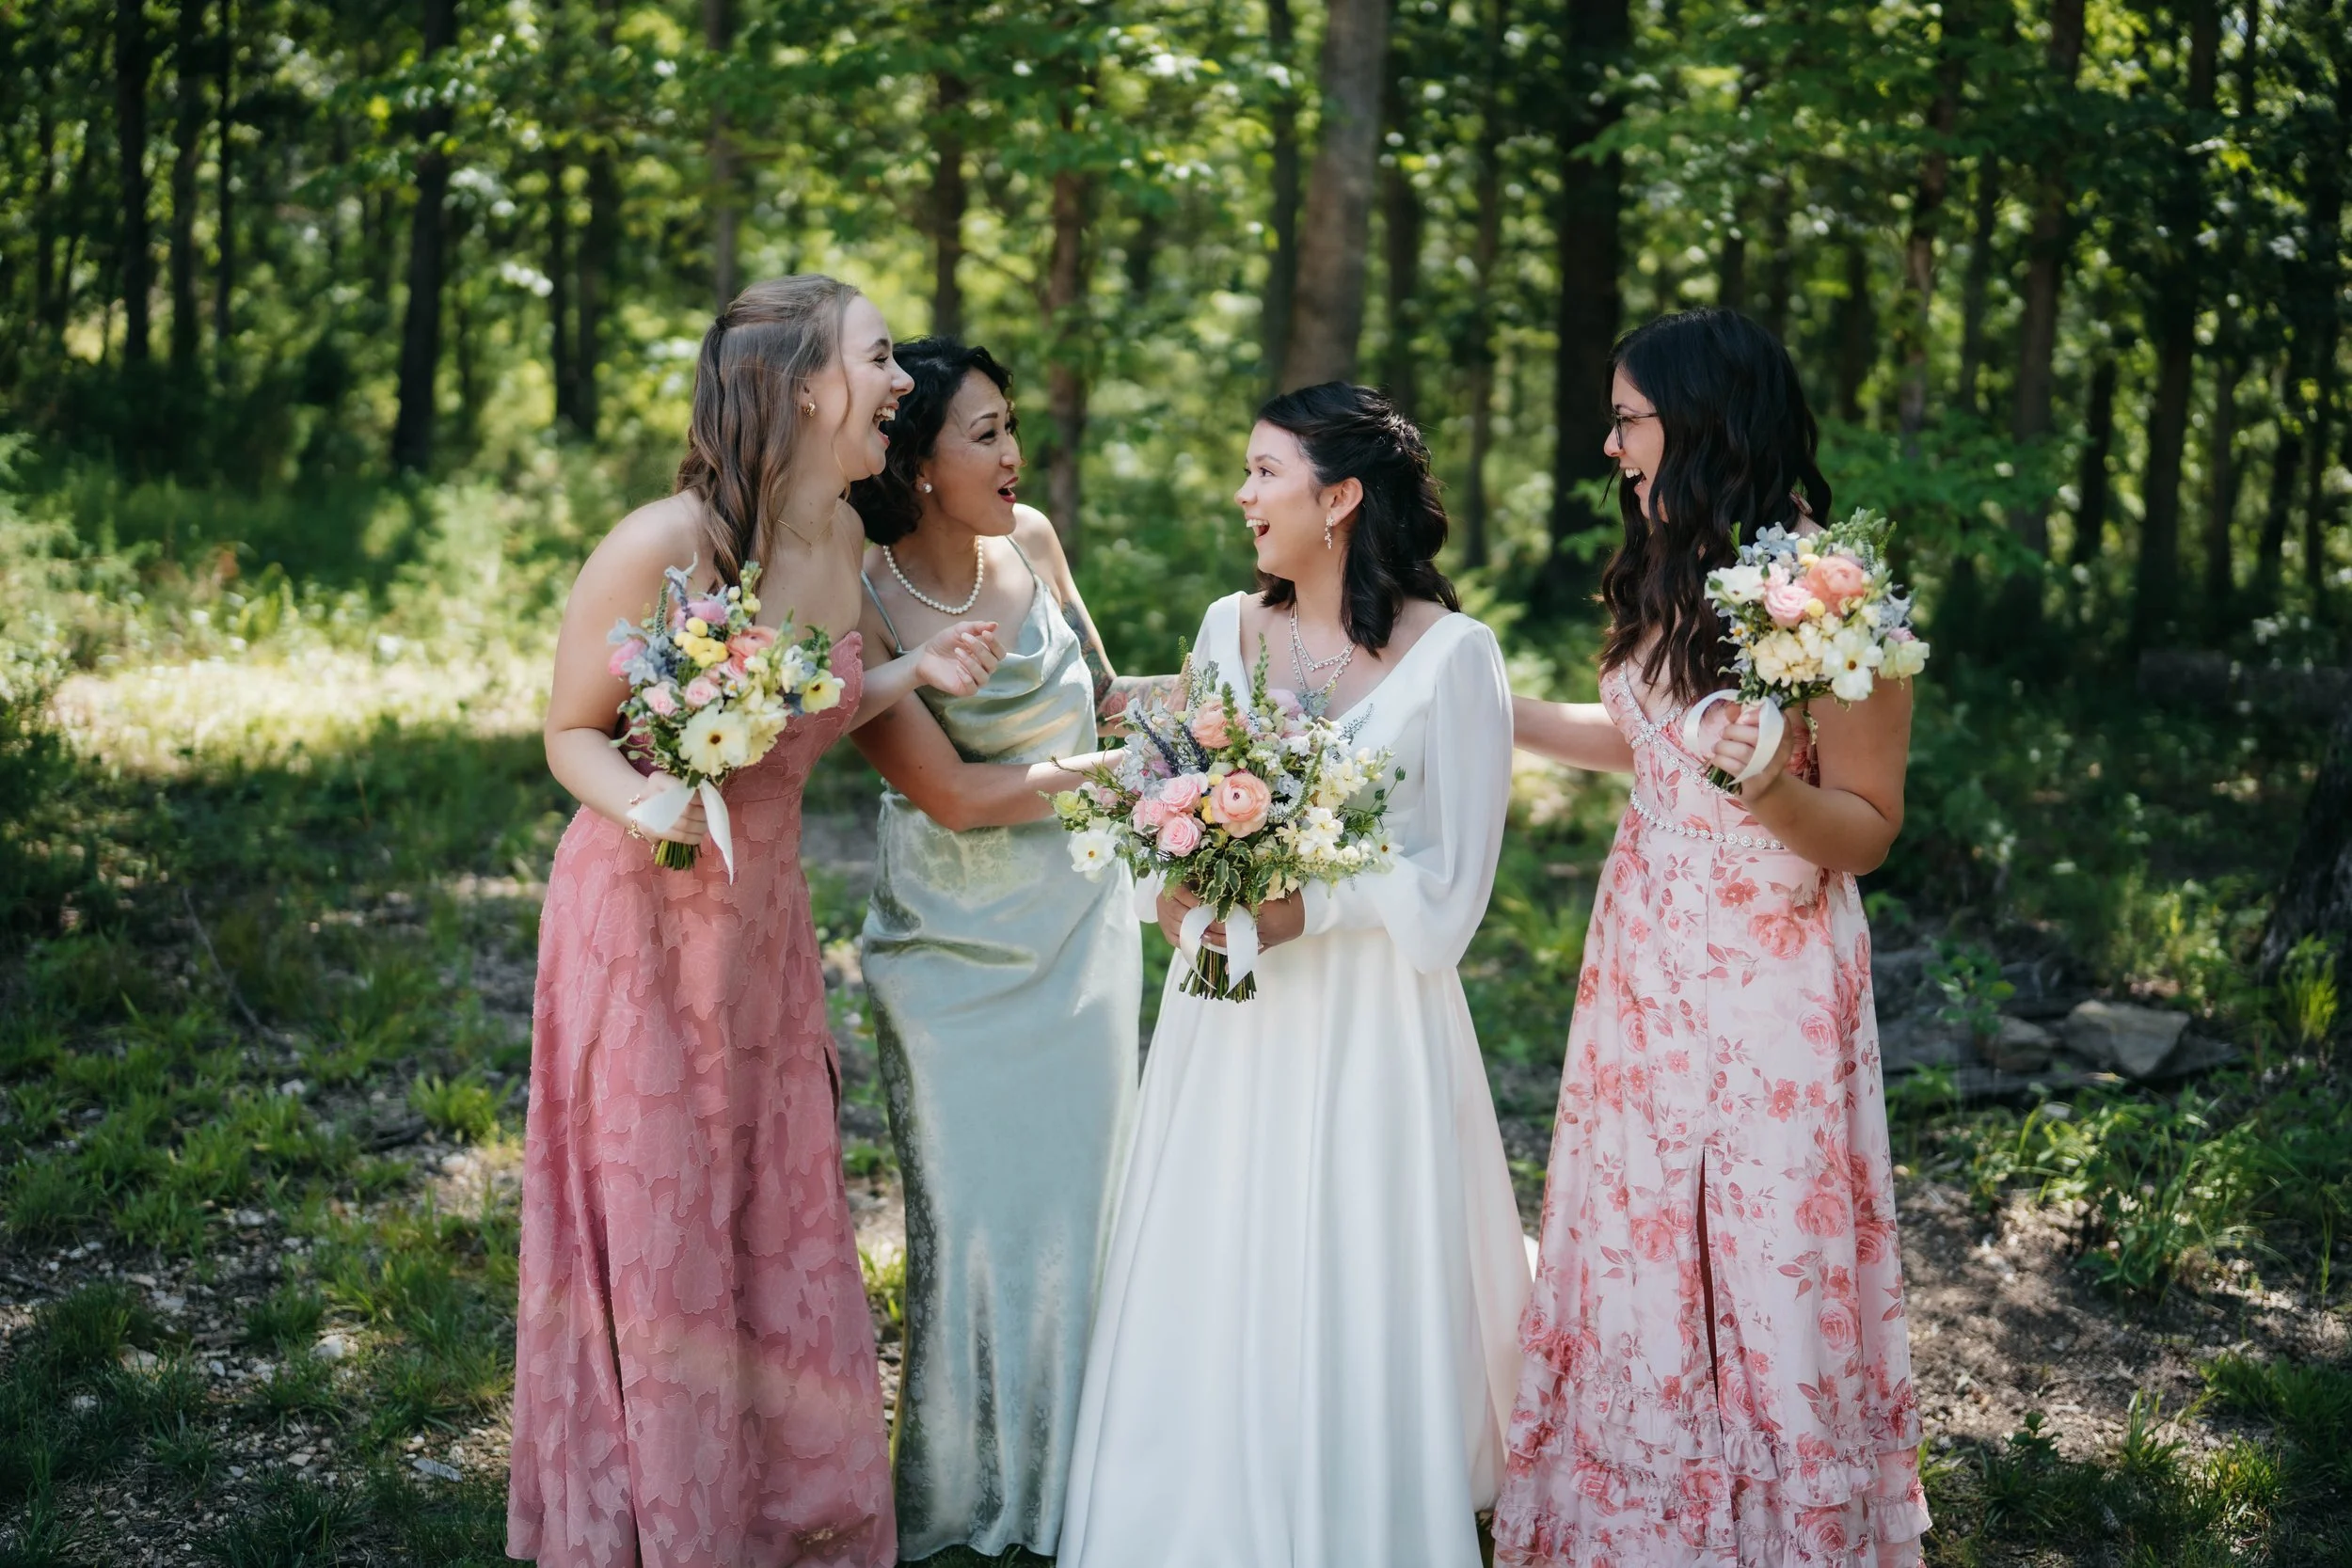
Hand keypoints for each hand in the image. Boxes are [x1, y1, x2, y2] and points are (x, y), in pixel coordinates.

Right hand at [627, 775, 705, 844]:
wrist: (644, 805)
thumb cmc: (667, 792)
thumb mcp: (677, 782)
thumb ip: (695, 785)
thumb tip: (717, 790)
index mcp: (658, 779)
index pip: (682, 789)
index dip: (699, 796)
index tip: (709, 800)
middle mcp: (650, 795)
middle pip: (686, 808)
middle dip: (702, 813)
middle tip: (711, 815)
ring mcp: (648, 815)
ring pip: (684, 824)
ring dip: (701, 826)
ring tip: (706, 824)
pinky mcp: (650, 831)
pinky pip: (679, 837)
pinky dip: (693, 837)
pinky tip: (699, 835)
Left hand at [915, 620, 1004, 696]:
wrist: (925, 656)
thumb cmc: (944, 643)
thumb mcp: (959, 630)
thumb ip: (977, 627)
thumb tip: (995, 625)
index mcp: (985, 654)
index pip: (1000, 653)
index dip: (995, 644)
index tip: (984, 633)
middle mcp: (983, 668)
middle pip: (993, 663)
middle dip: (980, 649)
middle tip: (964, 638)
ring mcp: (974, 680)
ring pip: (984, 676)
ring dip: (972, 663)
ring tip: (957, 652)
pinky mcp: (964, 689)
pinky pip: (973, 688)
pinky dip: (967, 677)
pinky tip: (957, 668)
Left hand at [1156, 884, 1304, 951]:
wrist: (1311, 908)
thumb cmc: (1290, 892)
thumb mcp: (1268, 886)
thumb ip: (1248, 889)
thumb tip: (1224, 886)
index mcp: (1259, 910)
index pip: (1231, 913)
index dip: (1214, 912)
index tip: (1199, 907)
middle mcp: (1260, 926)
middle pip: (1230, 929)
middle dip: (1212, 928)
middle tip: (1195, 925)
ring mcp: (1265, 937)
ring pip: (1237, 943)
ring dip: (1219, 943)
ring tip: (1203, 940)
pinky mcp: (1269, 944)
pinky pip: (1253, 953)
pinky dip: (1239, 960)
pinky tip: (1226, 968)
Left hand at [1710, 702, 1797, 799]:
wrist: (1764, 789)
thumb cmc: (1756, 756)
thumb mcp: (1754, 737)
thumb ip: (1743, 719)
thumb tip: (1731, 708)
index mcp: (1784, 739)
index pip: (1780, 722)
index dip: (1758, 715)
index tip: (1742, 717)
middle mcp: (1780, 754)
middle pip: (1755, 735)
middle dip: (1733, 730)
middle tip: (1724, 733)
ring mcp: (1768, 770)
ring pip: (1741, 751)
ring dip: (1722, 746)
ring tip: (1717, 747)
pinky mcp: (1754, 783)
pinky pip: (1732, 766)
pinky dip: (1720, 759)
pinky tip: (1718, 758)